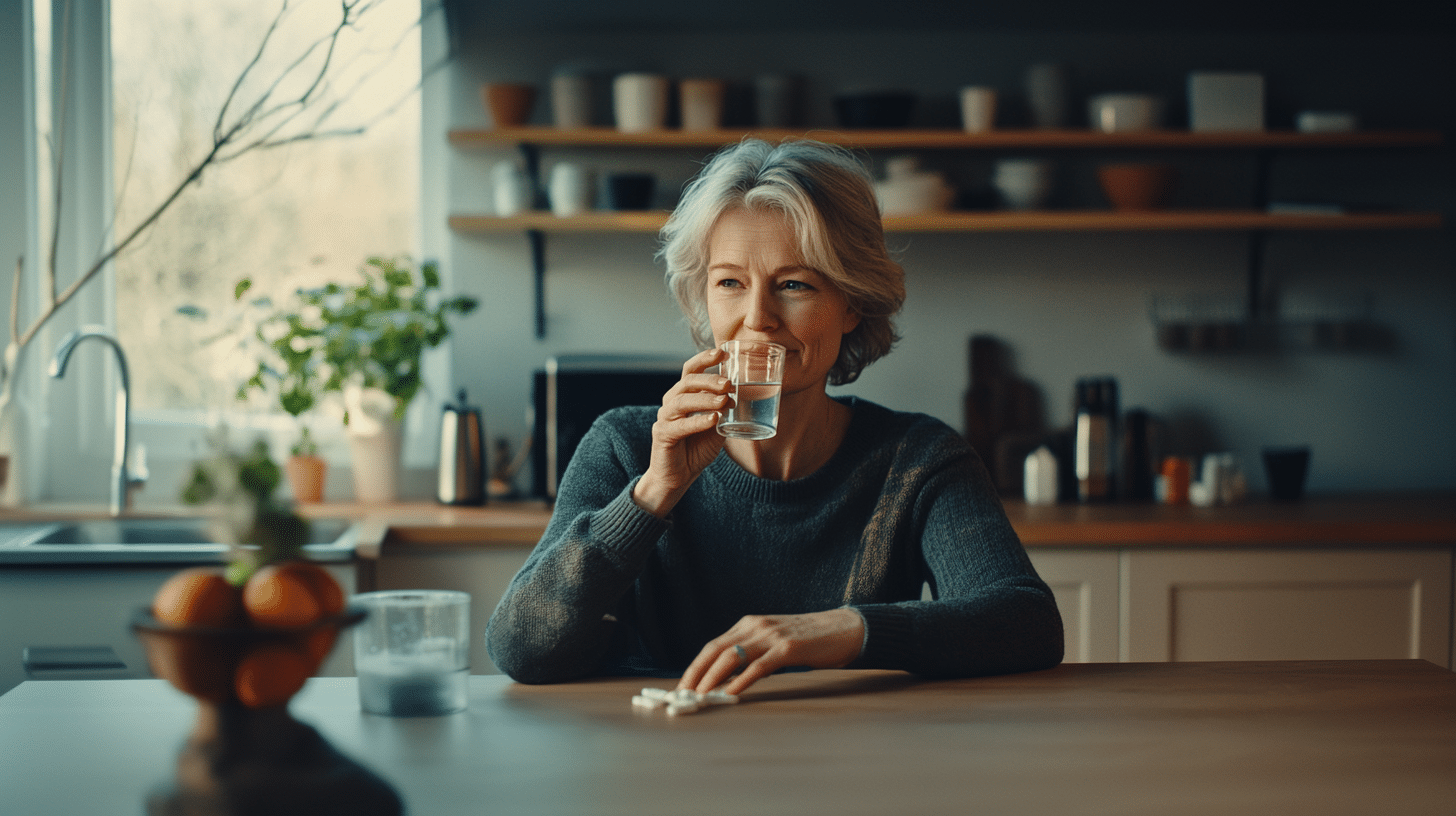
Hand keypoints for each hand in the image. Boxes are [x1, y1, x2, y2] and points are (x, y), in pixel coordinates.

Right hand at [631, 347, 729, 517]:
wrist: (678, 476)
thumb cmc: (695, 450)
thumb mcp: (715, 429)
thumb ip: (724, 414)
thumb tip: (737, 399)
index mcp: (683, 396)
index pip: (691, 371)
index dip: (704, 360)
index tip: (723, 353)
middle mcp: (671, 403)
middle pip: (687, 382)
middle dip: (709, 380)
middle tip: (729, 384)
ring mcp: (664, 418)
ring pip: (682, 401)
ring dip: (705, 399)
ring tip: (724, 401)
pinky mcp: (661, 435)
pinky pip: (680, 425)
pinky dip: (698, 421)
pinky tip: (713, 420)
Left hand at [677, 609, 865, 695]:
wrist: (843, 629)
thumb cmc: (808, 640)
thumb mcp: (773, 642)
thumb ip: (752, 654)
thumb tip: (727, 681)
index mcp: (749, 624)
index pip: (713, 646)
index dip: (695, 667)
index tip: (683, 687)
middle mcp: (755, 626)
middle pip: (715, 650)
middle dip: (696, 673)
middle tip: (682, 695)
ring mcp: (771, 636)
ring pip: (731, 657)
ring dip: (712, 678)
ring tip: (700, 696)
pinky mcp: (788, 648)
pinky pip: (759, 666)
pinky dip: (742, 680)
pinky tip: (732, 693)